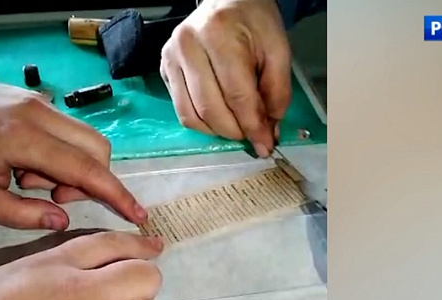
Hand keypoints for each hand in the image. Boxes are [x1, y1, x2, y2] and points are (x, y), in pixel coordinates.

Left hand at [0, 82, 146, 228]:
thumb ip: (20, 213)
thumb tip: (63, 220)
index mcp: (24, 138)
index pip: (86, 169)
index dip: (116, 194)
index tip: (138, 216)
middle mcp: (39, 113)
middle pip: (97, 147)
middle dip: (90, 179)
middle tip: (54, 197)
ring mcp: (38, 101)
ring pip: (85, 137)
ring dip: (73, 166)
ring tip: (31, 180)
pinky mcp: (34, 99)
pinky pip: (67, 130)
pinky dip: (60, 152)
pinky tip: (27, 164)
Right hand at [160, 0, 290, 156]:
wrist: (227, 0)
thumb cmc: (254, 23)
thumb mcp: (278, 50)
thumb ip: (277, 92)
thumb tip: (269, 132)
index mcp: (218, 34)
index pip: (236, 94)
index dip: (253, 125)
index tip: (266, 144)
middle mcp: (187, 45)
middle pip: (210, 108)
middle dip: (235, 131)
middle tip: (253, 136)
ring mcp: (170, 58)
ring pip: (191, 115)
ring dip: (218, 131)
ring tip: (237, 127)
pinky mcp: (164, 70)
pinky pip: (182, 111)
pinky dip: (203, 123)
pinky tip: (220, 117)